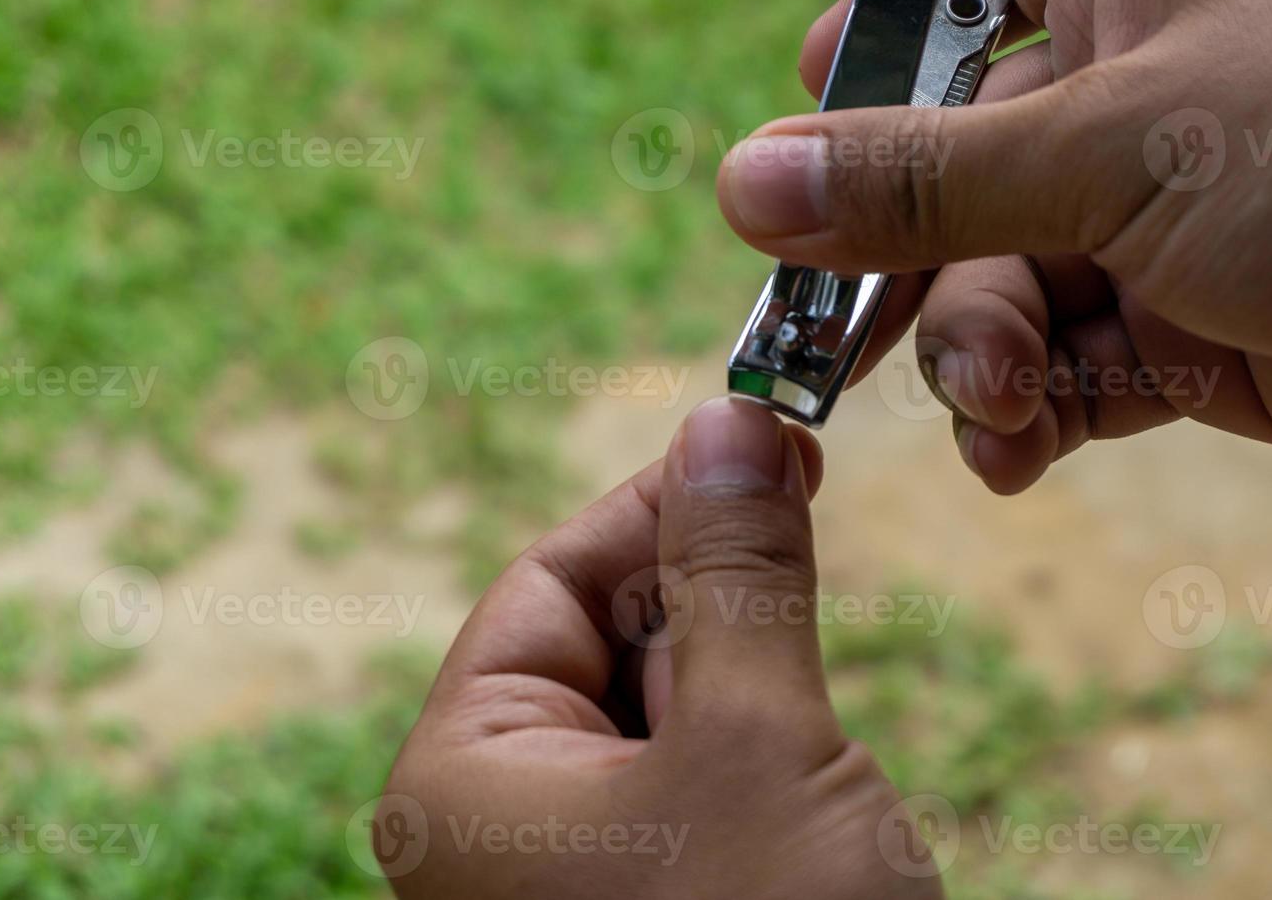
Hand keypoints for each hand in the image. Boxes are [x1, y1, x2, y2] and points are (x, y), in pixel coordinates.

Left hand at [377, 398, 943, 898]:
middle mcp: (494, 829)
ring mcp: (572, 879)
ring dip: (747, 695)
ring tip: (802, 762)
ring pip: (662, 718)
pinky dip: (755, 761)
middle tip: (811, 587)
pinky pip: (692, 793)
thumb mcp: (758, 741)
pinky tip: (805, 807)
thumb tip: (728, 418)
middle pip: (602, 643)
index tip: (768, 446)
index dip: (660, 505)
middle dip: (714, 610)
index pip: (548, 582)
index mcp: (461, 779)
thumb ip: (738, 573)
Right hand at [717, 0, 1271, 491]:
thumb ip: (922, 177)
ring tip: (996, 409)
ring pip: (1007, 280)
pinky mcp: (1199, 327)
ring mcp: (1169, 212)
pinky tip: (1018, 449)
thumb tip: (747, 182)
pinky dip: (1035, 411)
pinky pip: (1072, 364)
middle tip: (827, 344)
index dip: (881, 28)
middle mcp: (1144, 82)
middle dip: (902, 259)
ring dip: (978, 354)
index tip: (805, 105)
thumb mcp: (1115, 151)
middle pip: (958, 162)